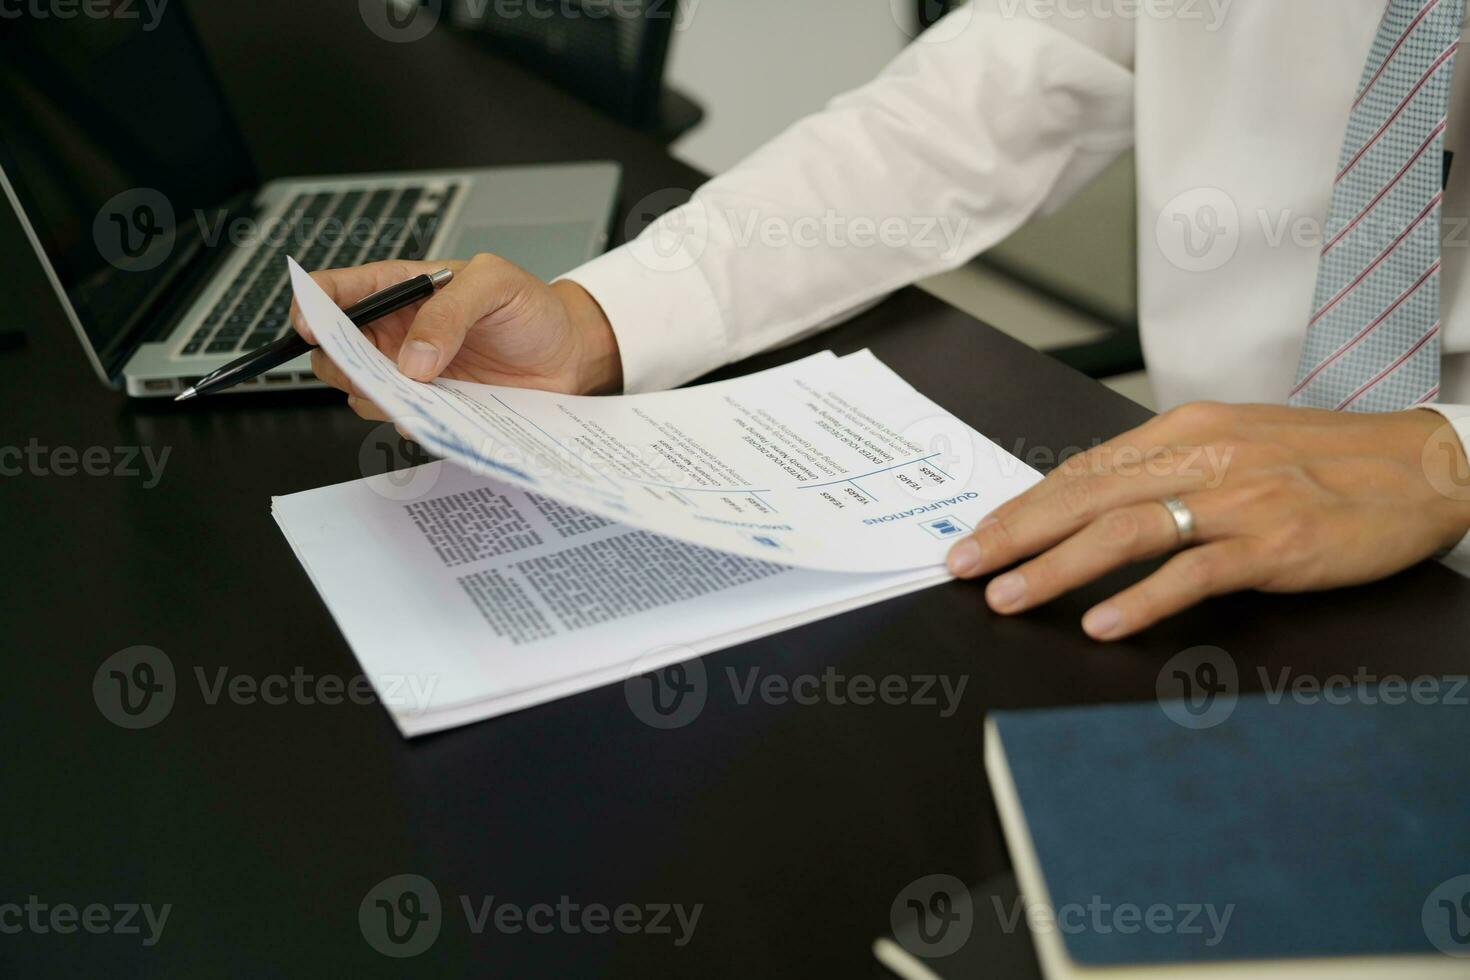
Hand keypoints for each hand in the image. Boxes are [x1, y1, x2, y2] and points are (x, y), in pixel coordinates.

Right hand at [291, 255, 622, 419]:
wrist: (569, 354)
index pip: (336, 290)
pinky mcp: (433, 408)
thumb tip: (412, 359)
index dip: (311, 306)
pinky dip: (409, 421)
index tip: (309, 326)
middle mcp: (397, 332)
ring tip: (413, 391)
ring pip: (361, 391)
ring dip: (374, 396)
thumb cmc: (532, 308)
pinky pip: (401, 421)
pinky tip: (435, 414)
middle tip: (369, 370)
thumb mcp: (496, 285)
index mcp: (401, 289)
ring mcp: (411, 374)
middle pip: (334, 350)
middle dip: (339, 362)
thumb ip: (450, 312)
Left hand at [944, 403, 1469, 640]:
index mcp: (1184, 430)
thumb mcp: (1233, 445)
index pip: (1081, 471)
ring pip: (1126, 531)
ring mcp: (1239, 499)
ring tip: (1009, 597)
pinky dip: (1143, 599)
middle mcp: (1203, 455)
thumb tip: (1089, 504)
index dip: (1021, 506)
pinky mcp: (1276, 543)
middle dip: (1014, 535)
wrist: (1426, 465)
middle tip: (961, 567)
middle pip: (1086, 496)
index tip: (975, 535)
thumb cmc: (1324, 458)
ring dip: (1057, 567)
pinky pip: (1195, 572)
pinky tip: (1102, 621)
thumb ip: (1165, 471)